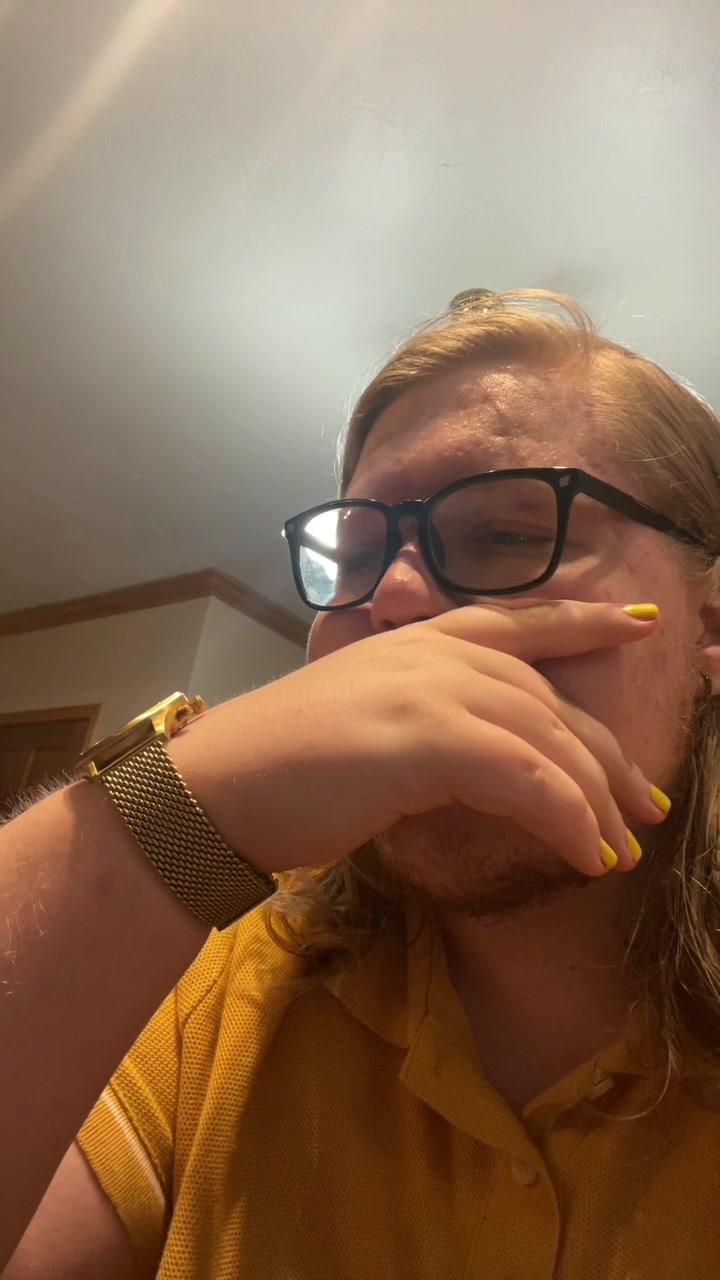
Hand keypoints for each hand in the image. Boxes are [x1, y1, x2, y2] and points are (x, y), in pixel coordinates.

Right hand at [175, 601, 666, 877]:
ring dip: (593, 802)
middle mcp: (433, 652)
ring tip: (620, 849)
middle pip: (549, 699)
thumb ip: (430, 727)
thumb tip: (485, 768)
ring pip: (546, 740)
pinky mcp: (427, 736)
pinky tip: (587, 857)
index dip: (586, 620)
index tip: (644, 622)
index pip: (519, 621)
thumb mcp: (369, 728)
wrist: (217, 788)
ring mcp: (431, 688)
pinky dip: (566, 818)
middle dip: (605, 757)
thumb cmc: (282, 768)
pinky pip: (526, 776)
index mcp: (418, 641)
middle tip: (645, 808)